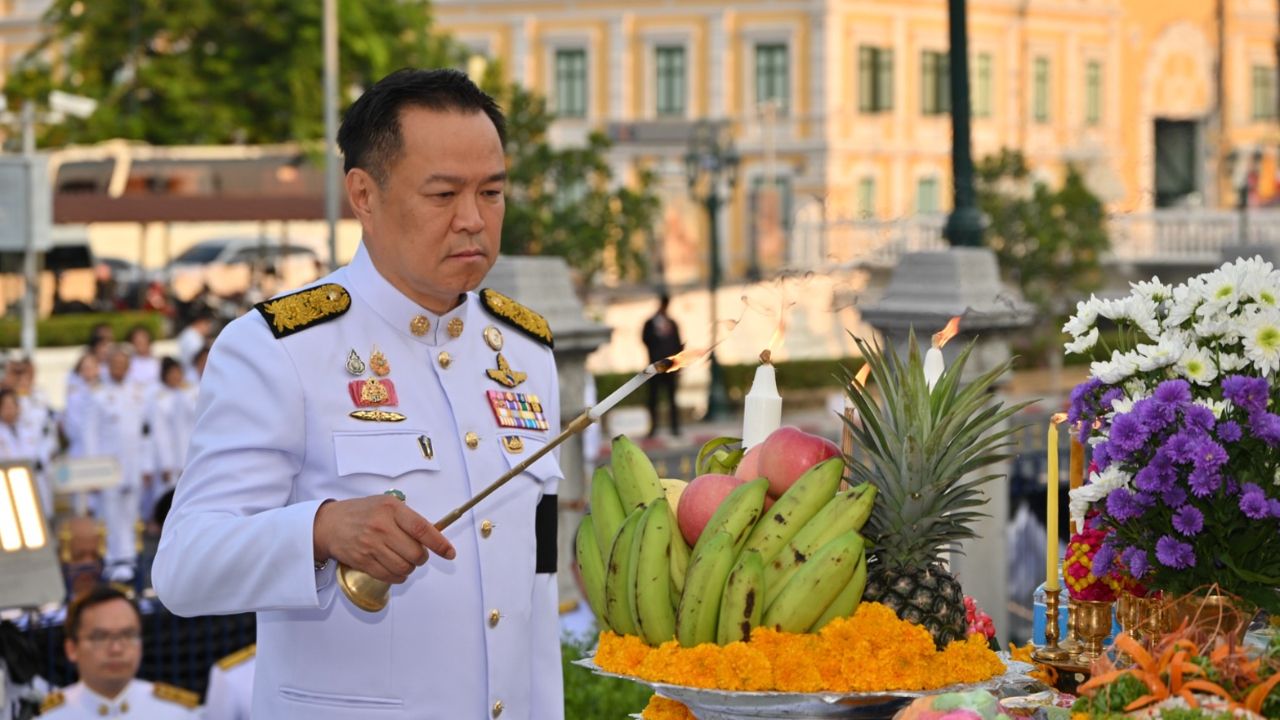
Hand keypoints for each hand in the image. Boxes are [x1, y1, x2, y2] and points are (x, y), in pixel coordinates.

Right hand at [313, 496, 456, 583]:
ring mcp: (371, 546)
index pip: (422, 529)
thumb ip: (407, 518)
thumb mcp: (386, 504)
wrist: (329, 524)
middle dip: (421, 558)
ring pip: (404, 568)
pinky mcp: (363, 561)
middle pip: (415, 554)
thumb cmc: (361, 512)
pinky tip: (394, 569)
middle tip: (417, 554)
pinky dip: (397, 577)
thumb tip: (433, 535)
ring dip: (409, 568)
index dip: (439, 543)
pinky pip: (389, 576)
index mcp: (392, 509)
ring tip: (404, 560)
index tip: (449, 553)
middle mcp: (382, 527)